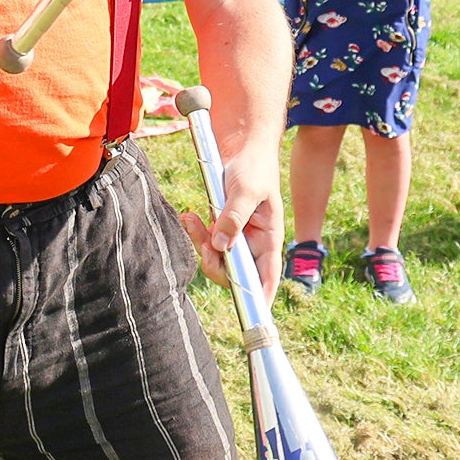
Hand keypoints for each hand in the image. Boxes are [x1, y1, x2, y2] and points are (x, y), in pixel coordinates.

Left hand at [180, 151, 284, 303]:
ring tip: (191, 220)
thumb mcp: (247, 190)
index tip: (253, 313)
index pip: (268, 275)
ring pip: (217, 258)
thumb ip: (234, 217)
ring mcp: (237, 237)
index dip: (261, 296)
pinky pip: (206, 241)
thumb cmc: (254, 167)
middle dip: (216, 264)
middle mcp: (254, 243)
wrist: (241, 147)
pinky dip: (196, 232)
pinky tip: (189, 216)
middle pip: (235, 273)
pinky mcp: (222, 227)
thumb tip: (222, 246)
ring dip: (201, 244)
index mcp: (270, 238)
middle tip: (204, 244)